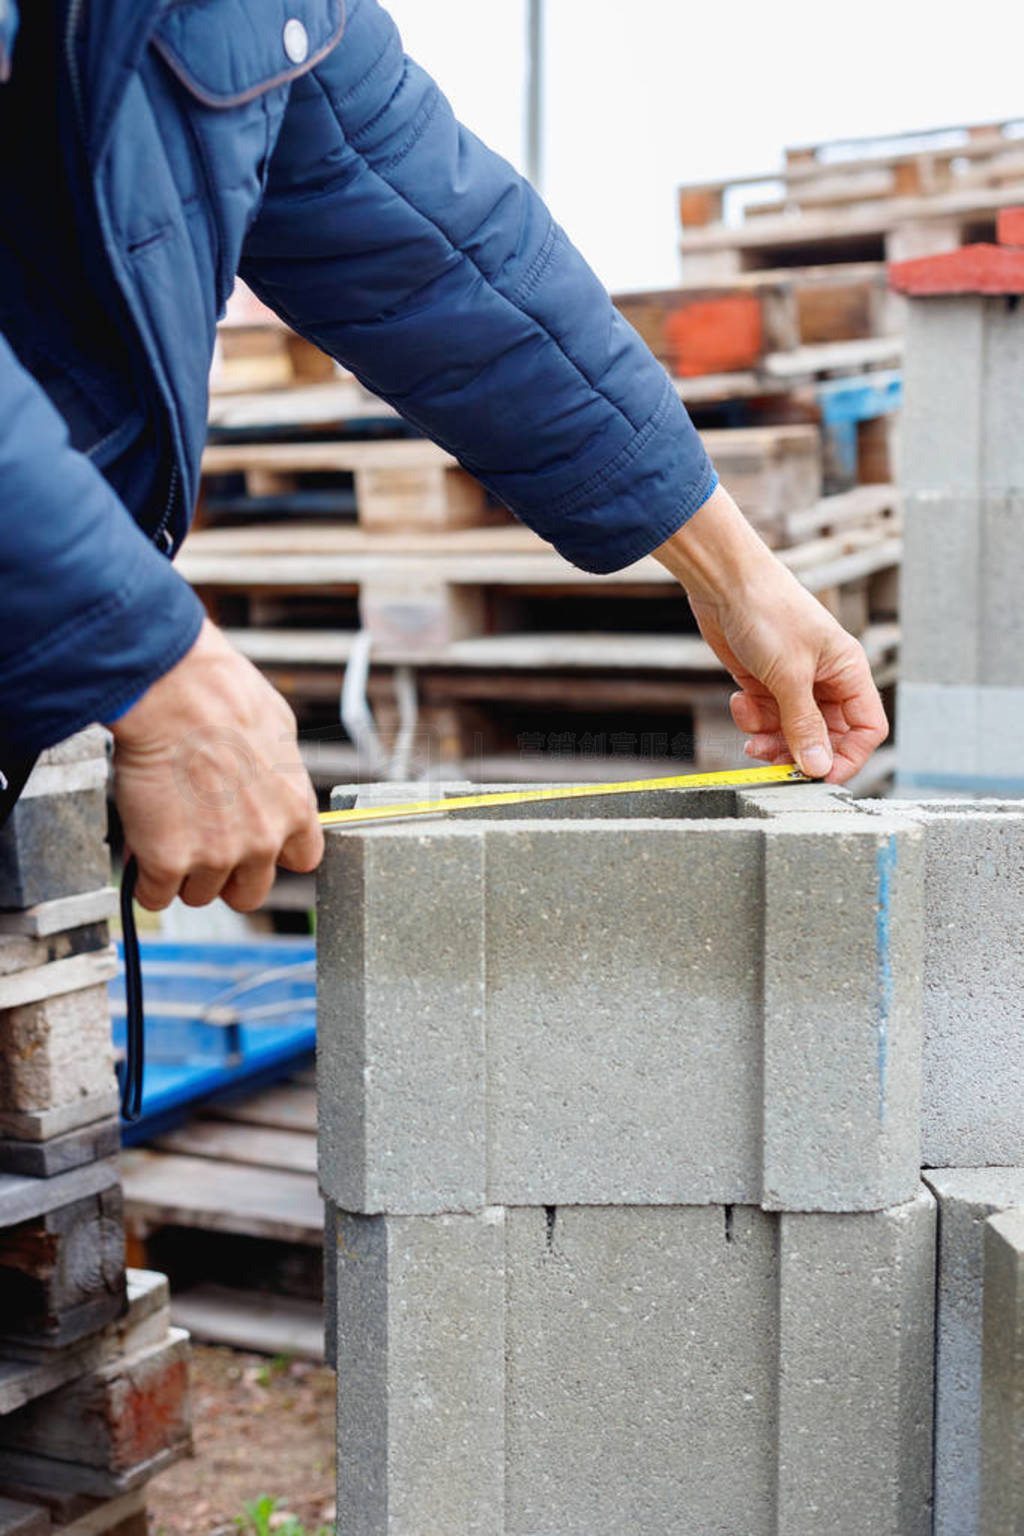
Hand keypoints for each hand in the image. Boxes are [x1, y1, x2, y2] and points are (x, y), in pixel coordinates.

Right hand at [108, 620, 322, 909]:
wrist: (172, 690)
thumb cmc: (221, 693)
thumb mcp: (278, 728)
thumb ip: (279, 773)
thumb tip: (271, 784)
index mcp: (295, 808)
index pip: (303, 860)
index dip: (274, 853)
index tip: (254, 843)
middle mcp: (263, 840)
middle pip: (250, 892)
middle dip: (227, 876)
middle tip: (202, 847)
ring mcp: (216, 855)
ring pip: (200, 895)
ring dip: (182, 874)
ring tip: (167, 835)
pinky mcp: (169, 860)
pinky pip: (156, 895)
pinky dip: (146, 880)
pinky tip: (142, 852)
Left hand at [653, 486, 887, 783]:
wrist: (724, 581)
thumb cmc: (768, 611)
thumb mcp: (789, 675)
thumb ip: (803, 725)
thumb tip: (818, 768)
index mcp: (848, 671)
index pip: (866, 729)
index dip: (848, 757)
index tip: (818, 776)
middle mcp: (826, 680)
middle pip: (825, 736)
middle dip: (798, 751)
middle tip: (773, 760)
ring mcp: (794, 682)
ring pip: (791, 731)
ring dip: (770, 738)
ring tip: (751, 733)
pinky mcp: (765, 682)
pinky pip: (766, 717)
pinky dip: (752, 718)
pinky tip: (739, 700)